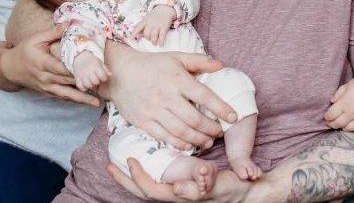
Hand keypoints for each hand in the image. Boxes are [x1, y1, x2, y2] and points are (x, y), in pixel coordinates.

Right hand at [0, 24, 100, 106]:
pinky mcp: (47, 92)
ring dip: (82, 98)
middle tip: (103, 81)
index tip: (93, 69)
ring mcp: (46, 87)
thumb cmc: (24, 51)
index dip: (77, 70)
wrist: (9, 69)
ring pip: (66, 94)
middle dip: (86, 82)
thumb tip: (70, 23)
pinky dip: (74, 100)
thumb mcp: (36, 39)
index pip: (62, 68)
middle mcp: (45, 78)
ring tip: (97, 103)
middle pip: (68, 81)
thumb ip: (53, 32)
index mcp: (43, 63)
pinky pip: (62, 97)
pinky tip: (86, 102)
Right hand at [73, 50, 110, 91]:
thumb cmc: (92, 61)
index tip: (103, 77)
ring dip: (91, 86)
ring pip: (87, 85)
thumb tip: (110, 74)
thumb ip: (106, 69)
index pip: (102, 76)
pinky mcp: (77, 78)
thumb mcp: (100, 63)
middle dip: (98, 82)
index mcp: (95, 66)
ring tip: (92, 83)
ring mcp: (82, 75)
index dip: (104, 78)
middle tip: (97, 80)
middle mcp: (88, 71)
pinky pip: (80, 86)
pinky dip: (83, 87)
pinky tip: (86, 85)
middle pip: (95, 82)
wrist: (80, 57)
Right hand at [102, 44, 235, 150]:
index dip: (221, 108)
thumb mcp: (176, 57)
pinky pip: (164, 137)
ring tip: (208, 141)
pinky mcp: (143, 122)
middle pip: (194, 119)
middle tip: (219, 132)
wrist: (120, 73)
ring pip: (181, 131)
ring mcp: (153, 110)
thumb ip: (199, 61)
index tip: (233, 117)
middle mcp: (166, 96)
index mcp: (177, 79)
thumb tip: (221, 65)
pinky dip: (179, 144)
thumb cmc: (152, 65)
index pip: (204, 96)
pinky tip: (189, 145)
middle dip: (211, 128)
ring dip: (198, 139)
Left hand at [107, 158, 252, 201]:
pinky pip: (157, 178)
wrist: (244, 191)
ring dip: (131, 176)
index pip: (150, 190)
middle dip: (123, 179)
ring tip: (117, 160)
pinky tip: (141, 156)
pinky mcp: (180, 181)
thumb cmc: (229, 188)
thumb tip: (178, 187)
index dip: (138, 177)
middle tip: (109, 164)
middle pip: (142, 191)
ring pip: (147, 185)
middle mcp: (174, 194)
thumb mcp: (216, 186)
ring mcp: (176, 189)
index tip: (130, 161)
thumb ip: (200, 186)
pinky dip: (145, 170)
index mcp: (179, 196)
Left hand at [133, 6, 175, 45]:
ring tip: (154, 43)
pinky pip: (162, 36)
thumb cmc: (155, 15)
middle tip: (150, 39)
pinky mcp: (164, 27)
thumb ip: (143, 25)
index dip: (134, 33)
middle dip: (147, 38)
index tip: (131, 38)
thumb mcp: (147, 17)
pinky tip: (160, 44)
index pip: (138, 27)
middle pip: (146, 34)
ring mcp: (157, 25)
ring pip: (153, 36)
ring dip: (153, 41)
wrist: (165, 8)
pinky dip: (160, 42)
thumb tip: (138, 34)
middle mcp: (150, 23)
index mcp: (145, 21)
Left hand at [324, 79, 353, 130]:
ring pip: (349, 128)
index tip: (326, 117)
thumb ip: (339, 93)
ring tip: (342, 125)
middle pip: (338, 123)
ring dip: (344, 127)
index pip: (331, 115)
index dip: (327, 117)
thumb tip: (332, 100)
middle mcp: (350, 114)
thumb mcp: (347, 85)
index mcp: (343, 105)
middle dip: (332, 124)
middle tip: (330, 123)